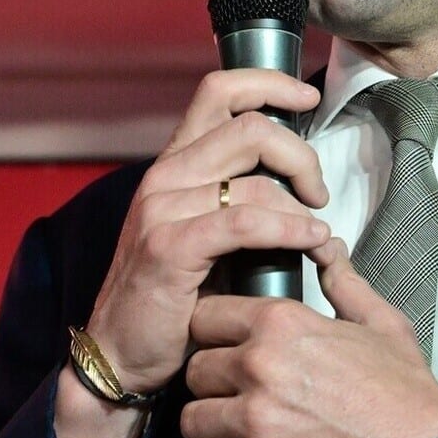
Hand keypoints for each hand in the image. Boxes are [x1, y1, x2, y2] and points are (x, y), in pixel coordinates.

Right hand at [56, 69, 326, 437]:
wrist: (119, 353)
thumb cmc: (172, 296)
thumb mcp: (199, 229)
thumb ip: (232, 192)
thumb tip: (295, 172)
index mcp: (174, 162)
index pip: (219, 90)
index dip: (269, 83)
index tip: (308, 97)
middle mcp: (165, 175)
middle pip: (251, 127)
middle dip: (302, 155)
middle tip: (319, 192)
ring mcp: (163, 208)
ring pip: (255, 176)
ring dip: (301, 202)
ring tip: (317, 232)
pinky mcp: (171, 246)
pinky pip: (247, 222)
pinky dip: (289, 229)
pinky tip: (312, 242)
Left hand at [180, 239, 437, 437]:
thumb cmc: (404, 391)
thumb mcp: (379, 322)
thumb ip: (342, 282)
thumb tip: (327, 249)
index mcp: (282, 323)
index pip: (205, 317)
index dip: (215, 334)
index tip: (229, 350)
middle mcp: (260, 367)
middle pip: (196, 370)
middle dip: (215, 384)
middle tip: (242, 395)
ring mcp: (256, 421)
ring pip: (193, 421)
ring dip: (215, 428)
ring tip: (245, 431)